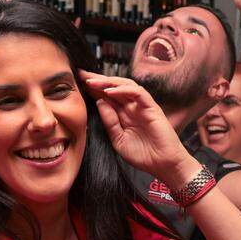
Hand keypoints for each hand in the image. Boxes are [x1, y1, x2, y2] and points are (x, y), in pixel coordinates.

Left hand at [81, 71, 195, 182]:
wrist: (163, 165)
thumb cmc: (143, 155)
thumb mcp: (118, 140)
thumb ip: (109, 122)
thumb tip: (99, 103)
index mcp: (123, 114)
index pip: (106, 97)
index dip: (93, 89)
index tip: (78, 83)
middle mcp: (132, 107)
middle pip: (114, 87)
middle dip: (97, 80)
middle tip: (82, 74)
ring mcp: (142, 106)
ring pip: (125, 86)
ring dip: (108, 82)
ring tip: (92, 81)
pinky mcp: (152, 108)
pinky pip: (138, 93)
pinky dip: (124, 90)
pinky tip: (110, 92)